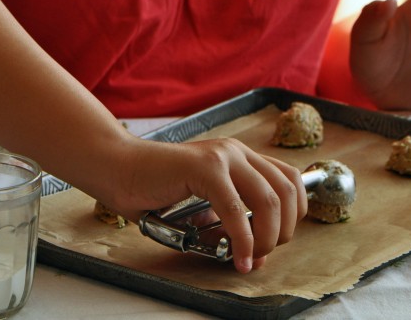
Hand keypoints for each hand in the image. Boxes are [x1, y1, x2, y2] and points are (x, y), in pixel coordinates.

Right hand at [104, 137, 307, 273]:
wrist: (117, 169)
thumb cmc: (153, 189)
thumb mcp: (202, 209)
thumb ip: (230, 224)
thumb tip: (256, 253)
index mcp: (239, 157)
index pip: (290, 181)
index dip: (293, 215)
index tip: (276, 239)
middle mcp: (236, 152)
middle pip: (287, 191)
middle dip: (283, 230)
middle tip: (261, 252)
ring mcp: (223, 156)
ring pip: (269, 200)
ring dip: (266, 237)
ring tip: (248, 257)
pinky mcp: (205, 168)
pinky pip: (236, 210)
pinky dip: (242, 240)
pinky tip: (237, 257)